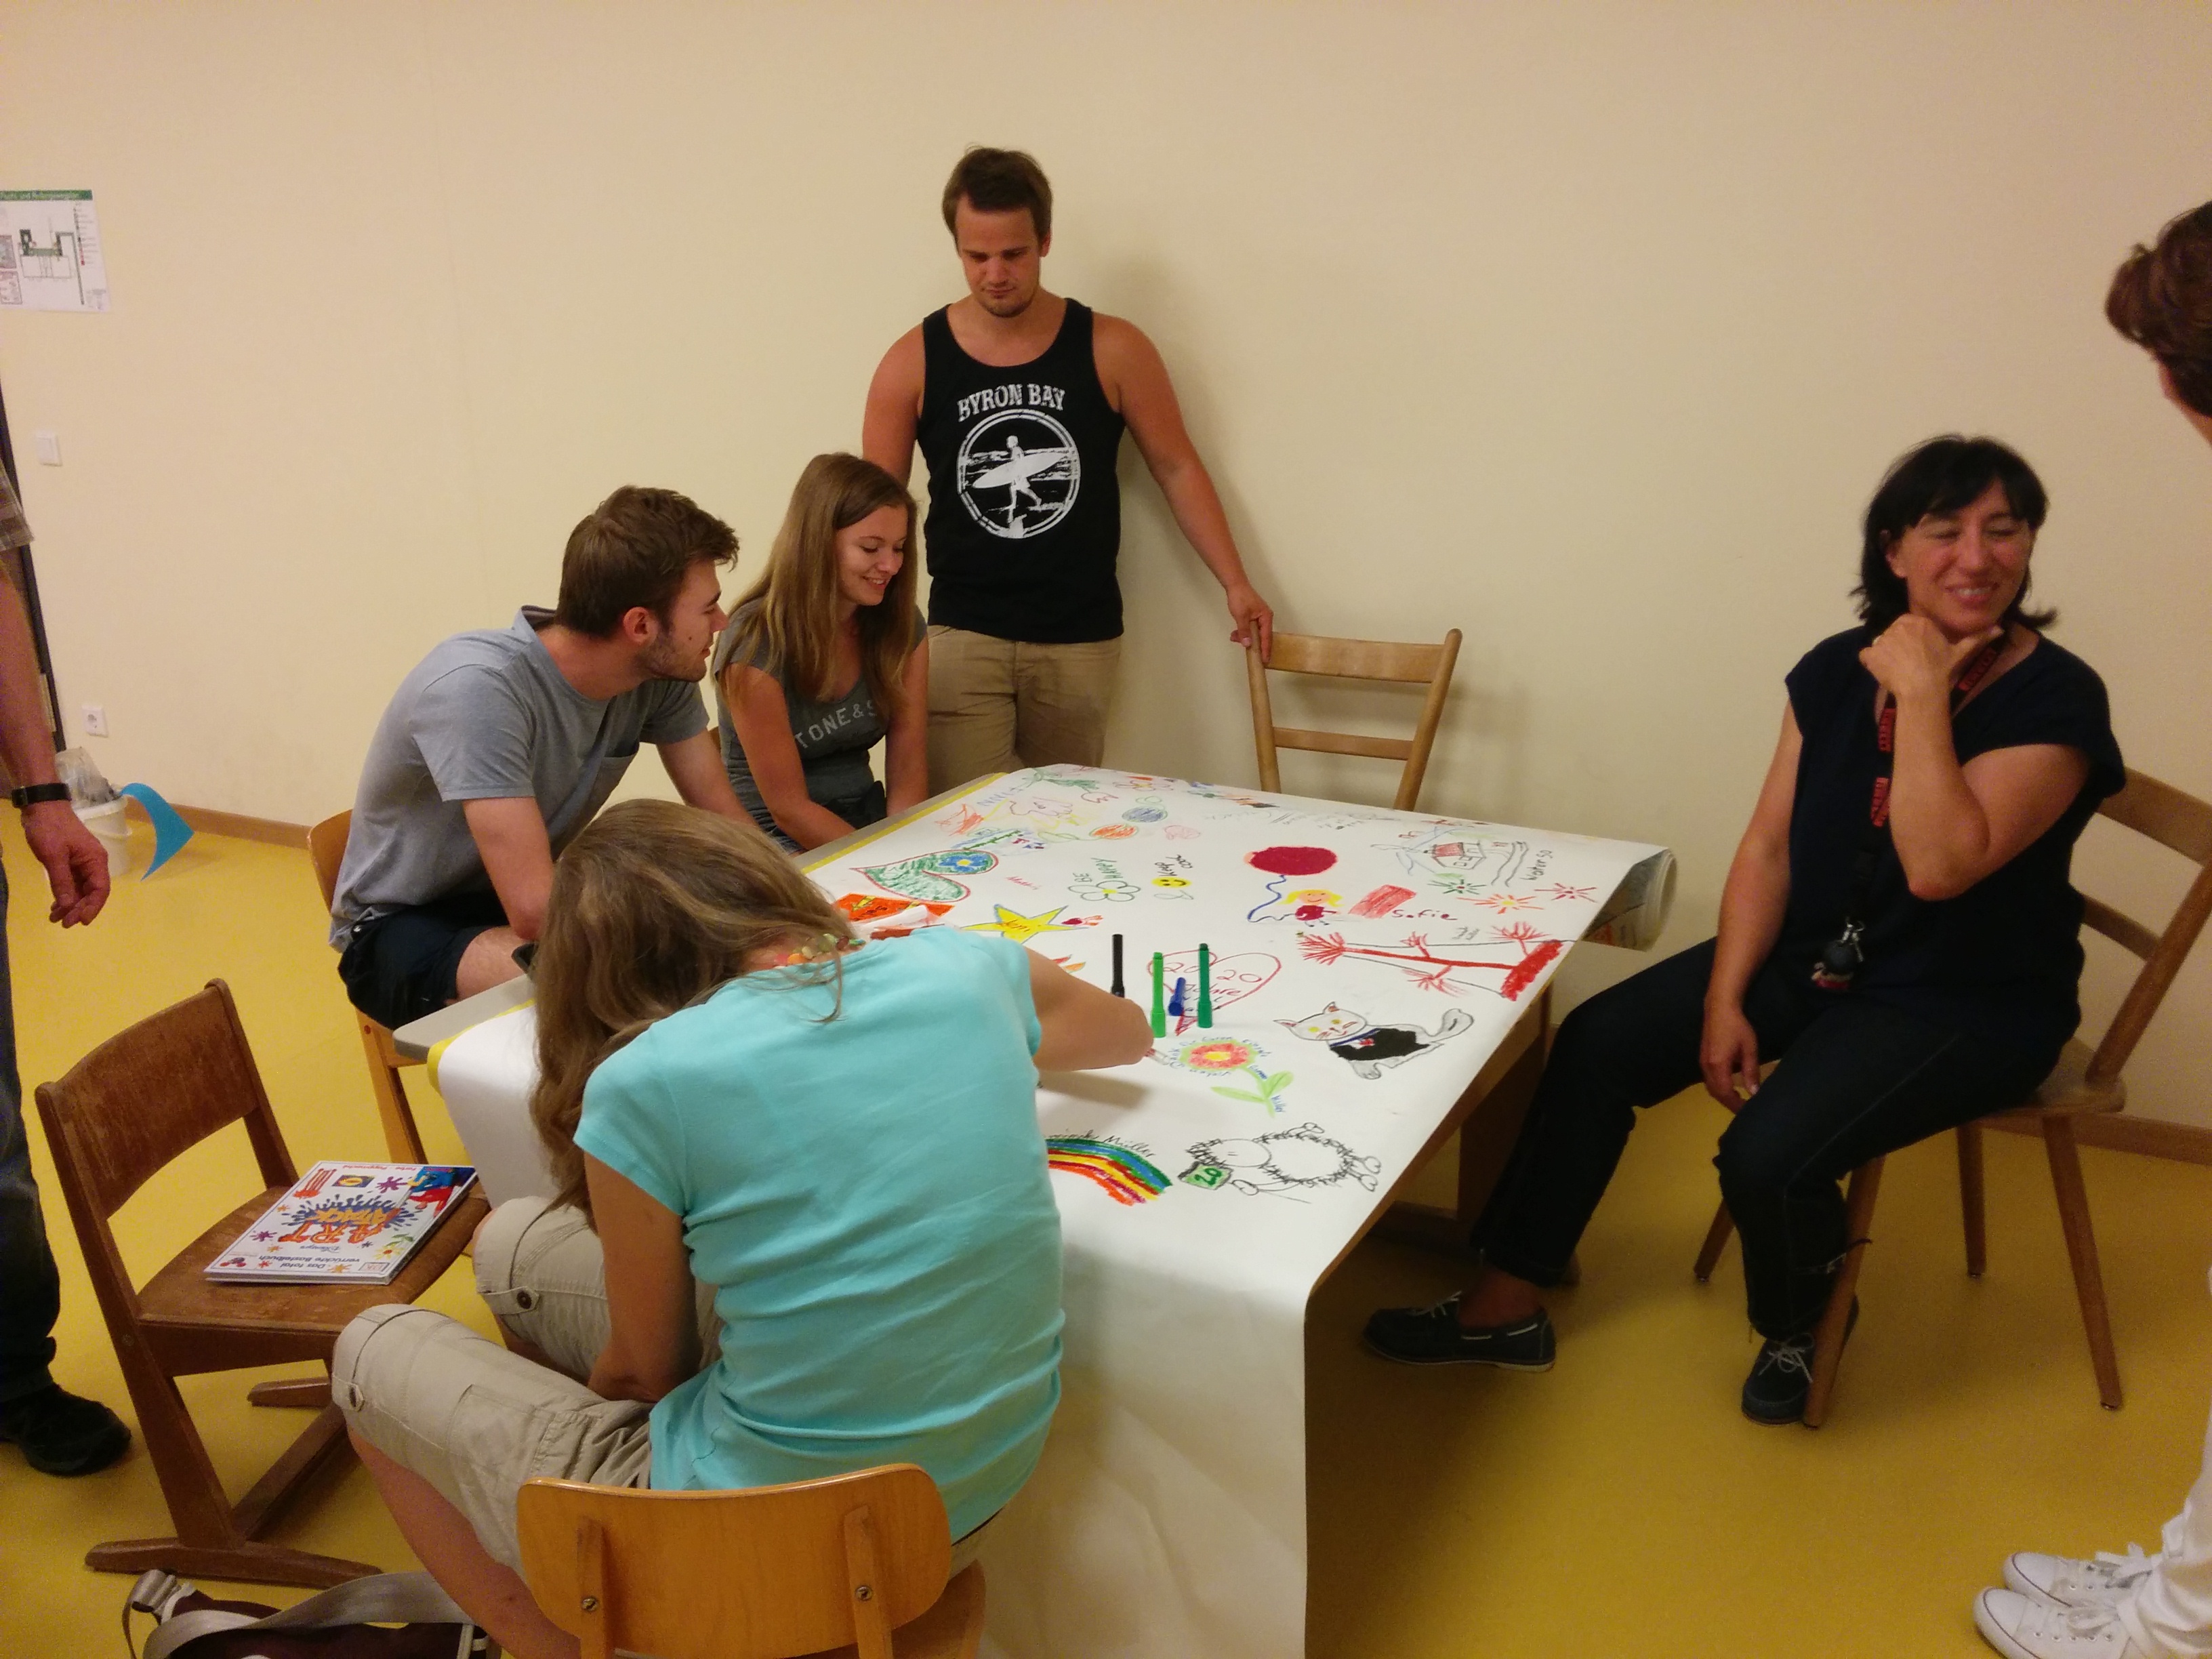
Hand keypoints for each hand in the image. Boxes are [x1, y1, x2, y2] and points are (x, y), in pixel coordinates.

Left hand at [21, 800, 109, 925]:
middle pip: (91, 892)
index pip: (100, 890)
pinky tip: (55, 905)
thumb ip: (62, 882)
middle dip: (79, 909)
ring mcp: (82, 863)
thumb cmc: (50, 828)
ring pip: (81, 890)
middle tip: (63, 923)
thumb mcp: (54, 857)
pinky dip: (65, 895)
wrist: (41, 806)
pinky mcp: (71, 862)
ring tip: (55, 918)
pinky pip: (72, 883)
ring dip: (70, 905)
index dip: (92, 907)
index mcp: (96, 861)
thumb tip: (69, 906)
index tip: (80, 922)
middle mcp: (93, 863)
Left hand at [1225, 581, 1273, 660]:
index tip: (1264, 660)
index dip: (1265, 649)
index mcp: (1266, 617)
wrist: (1235, 585)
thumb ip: (1244, 631)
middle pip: (1261, 636)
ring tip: (1234, 637)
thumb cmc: (1240, 598)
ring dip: (1244, 637)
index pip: (1266, 637)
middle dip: (1252, 643)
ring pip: (1254, 633)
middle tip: (1247, 653)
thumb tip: (1248, 644)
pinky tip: (1235, 634)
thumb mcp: (1241, 616)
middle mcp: (1265, 618)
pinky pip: (1250, 629)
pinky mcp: (1253, 617)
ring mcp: (1259, 618)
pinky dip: (1243, 632)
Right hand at [1699, 1001, 1759, 1110]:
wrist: (1719, 1009)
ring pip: (1711, 1087)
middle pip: (1716, 1093)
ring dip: (1723, 1096)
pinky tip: (1729, 1086)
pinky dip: (1718, 1088)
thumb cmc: (1737, 1027)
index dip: (1736, 1104)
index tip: (1748, 1111)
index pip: (1726, 1093)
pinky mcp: (1703, 1059)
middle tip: (1744, 1109)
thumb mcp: (1749, 1049)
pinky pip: (1708, 1080)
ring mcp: (1702, 1063)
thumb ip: (1751, 1071)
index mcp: (1718, 1065)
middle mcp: (1707, 1067)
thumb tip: (1754, 1092)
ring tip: (1738, 1100)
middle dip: (1729, 1103)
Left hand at [1859, 616, 1999, 706]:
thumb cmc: (1942, 670)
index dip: (1910, 640)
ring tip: (1899, 669)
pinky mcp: (1871, 653)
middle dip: (1897, 646)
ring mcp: (1883, 639)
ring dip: (1885, 655)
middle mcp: (1898, 626)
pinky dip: (1872, 663)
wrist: (1923, 689)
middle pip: (1892, 634)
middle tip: (1909, 663)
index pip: (1907, 625)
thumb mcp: (1961, 652)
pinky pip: (1867, 655)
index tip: (1917, 653)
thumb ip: (1977, 638)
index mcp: (1918, 622)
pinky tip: (1885, 672)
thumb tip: (1999, 628)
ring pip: (1880, 644)